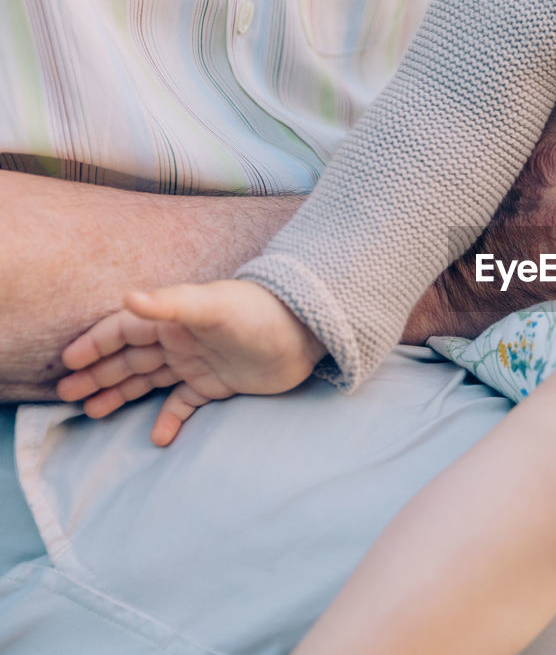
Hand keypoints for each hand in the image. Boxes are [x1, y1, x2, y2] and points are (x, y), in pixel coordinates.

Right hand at [56, 280, 326, 445]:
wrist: (307, 333)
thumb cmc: (260, 312)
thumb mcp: (214, 306)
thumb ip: (171, 304)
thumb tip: (128, 297)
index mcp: (174, 319)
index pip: (123, 331)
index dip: (95, 344)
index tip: (68, 362)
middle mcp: (181, 340)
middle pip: (129, 358)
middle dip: (98, 373)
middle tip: (67, 394)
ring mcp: (199, 363)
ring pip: (149, 380)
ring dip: (121, 394)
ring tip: (92, 412)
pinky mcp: (219, 384)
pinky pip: (185, 403)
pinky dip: (169, 419)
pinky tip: (157, 437)